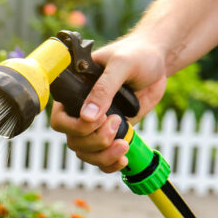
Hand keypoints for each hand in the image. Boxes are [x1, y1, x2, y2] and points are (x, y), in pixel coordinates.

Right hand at [49, 35, 168, 172]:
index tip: (101, 118)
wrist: (158, 62)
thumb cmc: (137, 54)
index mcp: (75, 93)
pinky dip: (109, 163)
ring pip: (85, 152)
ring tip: (124, 144)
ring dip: (103, 155)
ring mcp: (96, 125)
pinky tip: (123, 158)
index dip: (75, 127)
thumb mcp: (121, 64)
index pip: (60, 119)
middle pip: (73, 140)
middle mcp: (81, 111)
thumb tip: (87, 117)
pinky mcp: (112, 133)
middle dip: (96, 140)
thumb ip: (104, 88)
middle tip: (118, 122)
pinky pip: (101, 157)